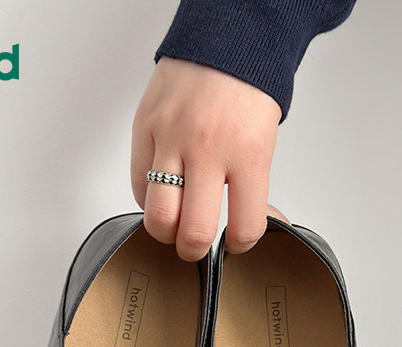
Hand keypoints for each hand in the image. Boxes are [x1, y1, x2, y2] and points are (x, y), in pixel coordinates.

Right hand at [132, 56, 284, 261]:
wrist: (223, 40)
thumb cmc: (246, 92)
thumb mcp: (263, 142)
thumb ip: (254, 189)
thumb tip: (252, 226)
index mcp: (247, 153)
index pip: (244, 227)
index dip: (241, 245)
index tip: (236, 243)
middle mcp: (207, 148)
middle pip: (194, 232)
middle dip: (195, 251)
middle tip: (196, 246)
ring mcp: (171, 138)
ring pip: (158, 216)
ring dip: (166, 233)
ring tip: (174, 228)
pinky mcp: (144, 130)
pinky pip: (137, 185)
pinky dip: (149, 200)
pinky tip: (163, 193)